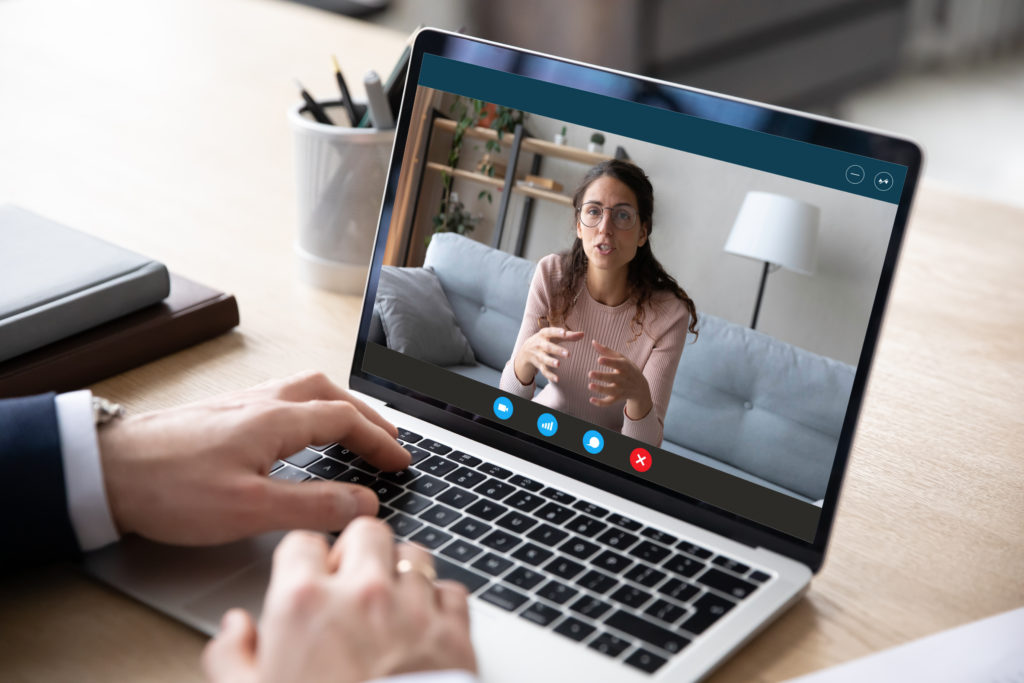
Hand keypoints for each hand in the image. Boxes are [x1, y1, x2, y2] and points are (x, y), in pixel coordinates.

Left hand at [97, 371, 409, 544]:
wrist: (104, 470)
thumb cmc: (168, 487)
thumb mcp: (249, 508)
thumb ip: (313, 505)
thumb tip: (363, 503)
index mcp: (276, 419)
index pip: (346, 420)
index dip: (380, 440)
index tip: (400, 460)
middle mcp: (261, 402)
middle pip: (329, 392)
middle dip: (365, 414)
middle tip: (387, 437)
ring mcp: (239, 404)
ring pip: (304, 390)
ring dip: (338, 406)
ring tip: (353, 429)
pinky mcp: (220, 415)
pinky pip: (281, 398)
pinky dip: (309, 409)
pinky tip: (298, 431)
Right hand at [203, 521, 476, 682]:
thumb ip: (229, 659)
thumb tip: (234, 628)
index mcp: (304, 603)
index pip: (302, 542)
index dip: (302, 560)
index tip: (306, 577)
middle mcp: (362, 593)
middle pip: (366, 532)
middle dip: (358, 551)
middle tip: (351, 584)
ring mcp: (413, 609)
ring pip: (413, 556)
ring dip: (401, 574)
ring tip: (390, 607)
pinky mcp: (454, 632)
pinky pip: (452, 591)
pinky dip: (440, 604)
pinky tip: (424, 629)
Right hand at [513, 327, 583, 384]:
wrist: (525, 350)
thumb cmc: (545, 340)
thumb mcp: (554, 336)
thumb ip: (568, 336)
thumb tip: (583, 334)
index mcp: (543, 334)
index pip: (550, 332)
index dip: (557, 332)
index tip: (564, 333)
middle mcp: (539, 344)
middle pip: (548, 347)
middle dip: (557, 350)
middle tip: (568, 354)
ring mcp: (538, 355)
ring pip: (544, 359)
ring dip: (551, 362)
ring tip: (558, 364)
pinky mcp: (538, 365)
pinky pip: (543, 371)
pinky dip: (550, 375)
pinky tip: (557, 379)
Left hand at [588, 340, 652, 419]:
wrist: (641, 388)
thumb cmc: (628, 369)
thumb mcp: (621, 358)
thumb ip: (606, 351)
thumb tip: (593, 341)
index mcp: (625, 367)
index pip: (618, 364)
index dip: (609, 362)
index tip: (599, 359)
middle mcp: (624, 379)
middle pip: (613, 378)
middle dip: (602, 377)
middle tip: (590, 373)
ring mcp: (622, 390)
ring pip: (611, 391)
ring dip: (601, 389)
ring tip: (590, 386)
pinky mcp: (618, 398)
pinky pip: (610, 402)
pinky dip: (601, 403)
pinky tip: (591, 400)